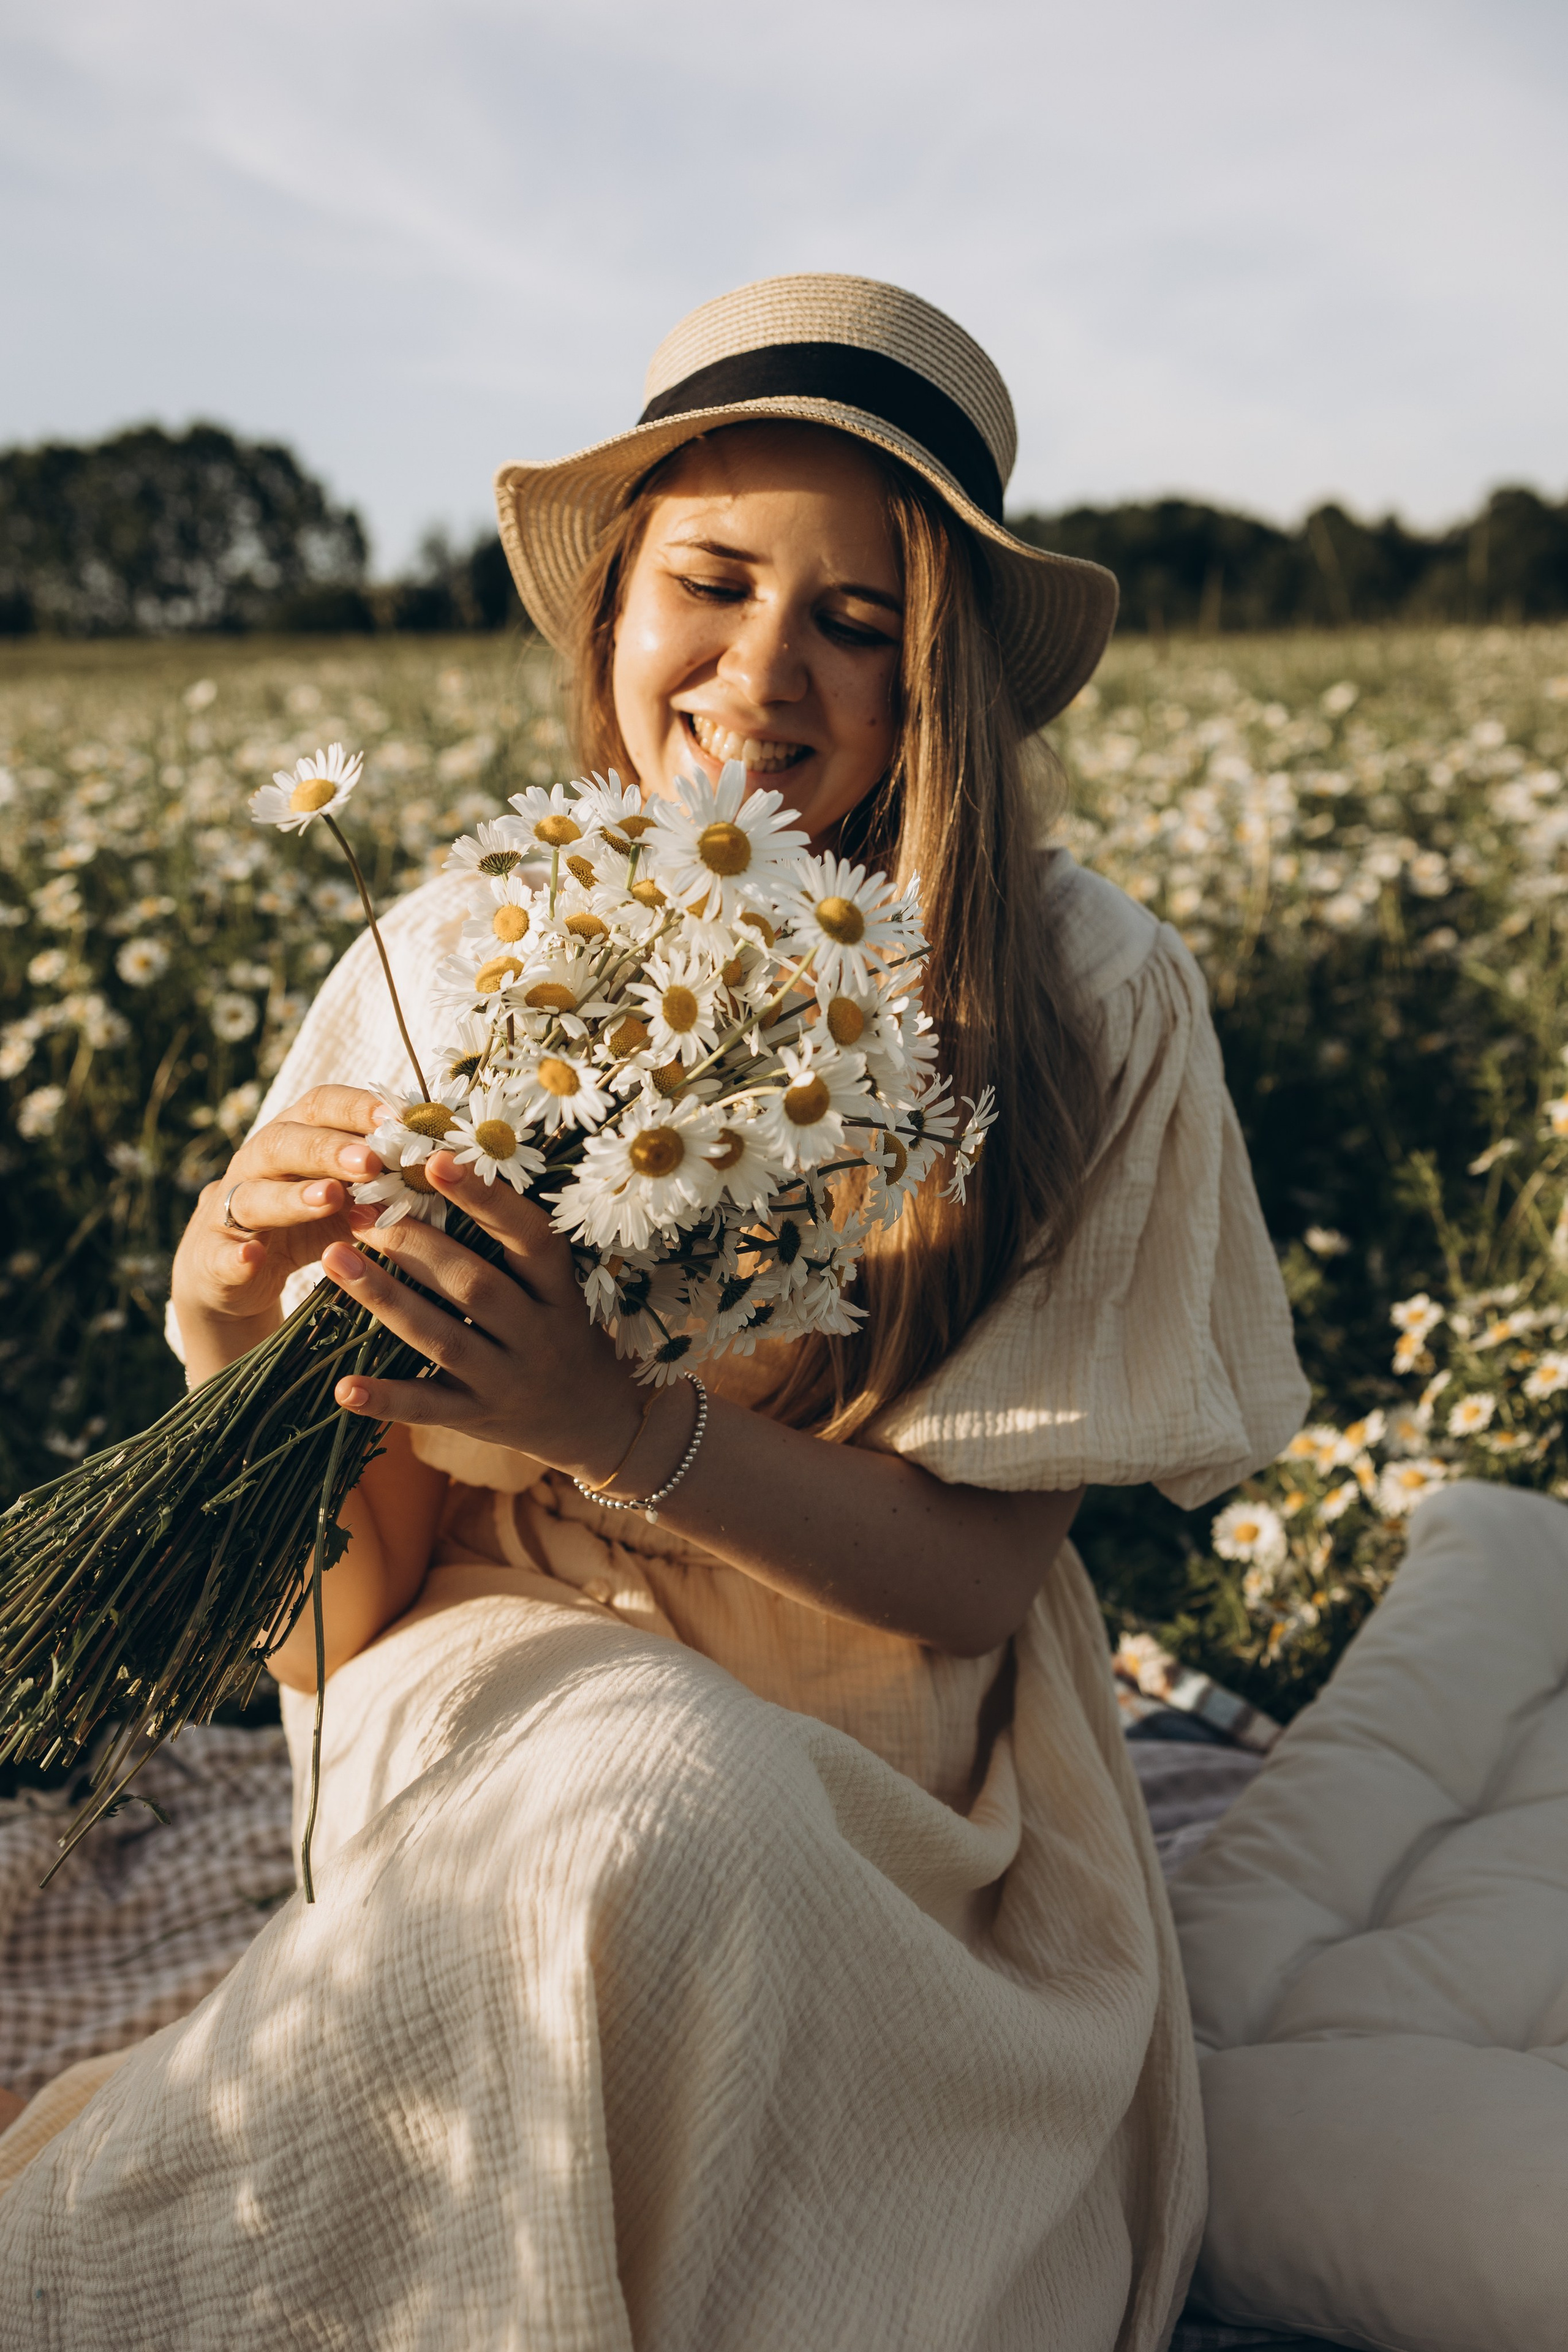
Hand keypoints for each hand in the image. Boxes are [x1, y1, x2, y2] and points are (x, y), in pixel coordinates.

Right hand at [171, 1084, 385, 1335]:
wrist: (234, 1275)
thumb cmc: (305, 1224)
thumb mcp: (348, 1201)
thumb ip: (384, 1186)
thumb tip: (445, 1169)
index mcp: (293, 1139)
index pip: (319, 1107)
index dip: (355, 1108)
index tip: (398, 1117)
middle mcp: (256, 1165)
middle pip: (284, 1144)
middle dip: (329, 1150)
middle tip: (372, 1161)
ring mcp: (229, 1210)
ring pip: (252, 1196)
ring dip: (291, 1197)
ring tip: (329, 1198)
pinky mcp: (212, 1257)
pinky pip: (220, 1255)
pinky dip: (235, 1257)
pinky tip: (251, 1258)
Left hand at [321, 1152, 644, 1485]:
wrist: (592, 1417)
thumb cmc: (561, 1328)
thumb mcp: (557, 1284)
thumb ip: (513, 1240)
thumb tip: (443, 1167)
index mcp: (559, 1289)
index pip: (529, 1237)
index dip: (486, 1199)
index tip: (435, 1160)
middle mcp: (536, 1334)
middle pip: (474, 1285)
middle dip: (414, 1243)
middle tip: (360, 1209)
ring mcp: (505, 1379)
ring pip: (442, 1338)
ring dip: (384, 1298)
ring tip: (333, 1258)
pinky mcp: (475, 1417)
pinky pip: (426, 1408)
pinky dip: (384, 1399)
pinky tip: (342, 1387)